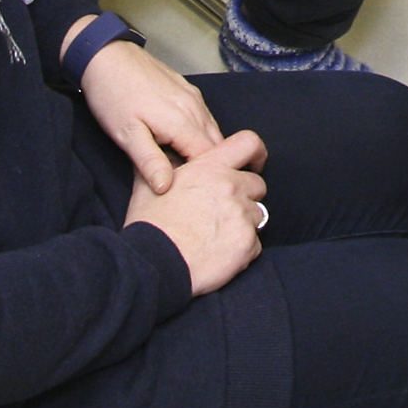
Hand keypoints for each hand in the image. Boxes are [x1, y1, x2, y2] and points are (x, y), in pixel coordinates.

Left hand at [69, 22, 224, 192]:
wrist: (106, 55)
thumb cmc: (113, 95)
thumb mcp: (126, 134)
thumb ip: (150, 162)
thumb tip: (168, 189)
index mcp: (182, 122)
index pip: (212, 157)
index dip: (208, 176)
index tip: (196, 191)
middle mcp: (194, 107)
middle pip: (217, 144)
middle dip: (213, 165)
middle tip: (197, 185)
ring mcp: (193, 96)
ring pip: (213, 129)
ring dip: (208, 149)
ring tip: (192, 169)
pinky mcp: (187, 89)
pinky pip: (204, 117)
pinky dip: (203, 133)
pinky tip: (186, 143)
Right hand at [124, 130, 268, 294]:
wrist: (154, 264)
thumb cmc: (150, 225)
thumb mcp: (150, 185)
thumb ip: (163, 165)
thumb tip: (162, 154)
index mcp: (211, 168)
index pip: (249, 143)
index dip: (255, 154)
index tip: (253, 165)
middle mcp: (232, 187)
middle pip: (257, 184)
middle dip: (245, 196)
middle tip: (222, 212)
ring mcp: (242, 215)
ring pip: (257, 215)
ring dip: (243, 223)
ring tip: (217, 235)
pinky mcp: (247, 244)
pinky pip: (255, 243)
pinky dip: (242, 249)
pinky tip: (220, 253)